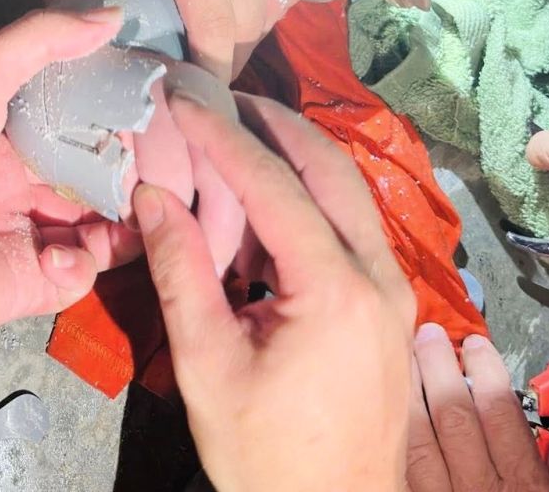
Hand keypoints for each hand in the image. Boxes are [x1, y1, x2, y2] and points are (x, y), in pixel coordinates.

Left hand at [0, 7, 137, 341]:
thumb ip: (42, 40)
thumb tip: (111, 13)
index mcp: (5, 136)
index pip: (76, 126)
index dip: (113, 121)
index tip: (151, 112)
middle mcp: (17, 186)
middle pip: (94, 181)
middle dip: (128, 175)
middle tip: (159, 167)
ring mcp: (23, 238)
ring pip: (98, 230)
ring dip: (122, 221)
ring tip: (137, 209)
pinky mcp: (24, 286)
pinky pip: (76, 277)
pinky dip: (82, 264)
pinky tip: (61, 251)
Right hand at [138, 90, 415, 491]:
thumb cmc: (265, 453)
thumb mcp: (209, 365)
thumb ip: (182, 271)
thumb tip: (153, 193)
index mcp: (336, 289)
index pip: (273, 184)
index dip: (222, 135)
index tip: (182, 98)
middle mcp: (379, 277)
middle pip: (329, 169)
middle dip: (274, 123)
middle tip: (221, 95)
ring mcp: (395, 293)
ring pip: (350, 194)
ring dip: (298, 156)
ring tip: (241, 131)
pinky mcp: (392, 310)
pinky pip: (354, 228)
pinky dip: (314, 197)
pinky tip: (271, 198)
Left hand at [406, 326, 548, 490]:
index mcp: (522, 485)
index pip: (500, 412)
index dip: (486, 370)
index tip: (475, 344)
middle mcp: (479, 490)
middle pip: (454, 416)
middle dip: (439, 368)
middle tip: (430, 334)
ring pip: (419, 440)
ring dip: (411, 393)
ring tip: (404, 358)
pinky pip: (402, 468)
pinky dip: (395, 436)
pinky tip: (391, 411)